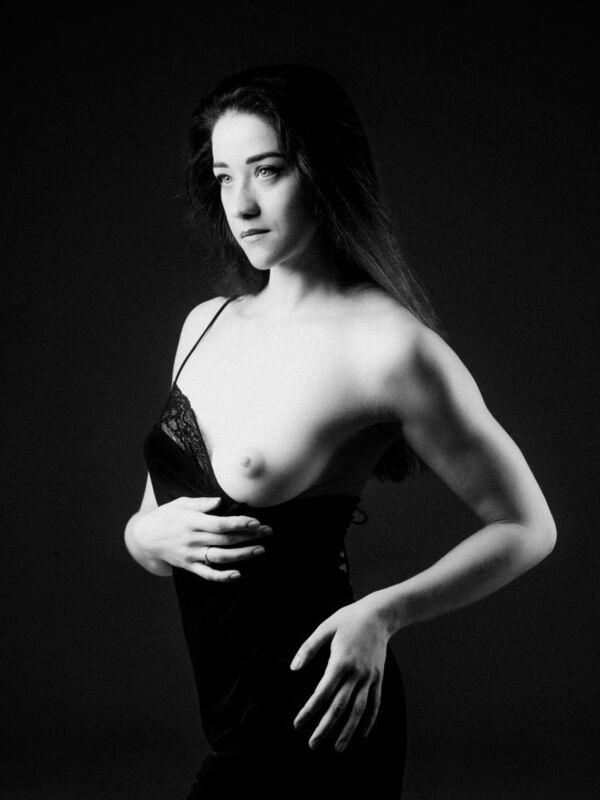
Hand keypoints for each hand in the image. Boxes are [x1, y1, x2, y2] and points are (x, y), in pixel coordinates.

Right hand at [133, 496, 273, 580]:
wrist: (145, 536)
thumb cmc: (167, 515)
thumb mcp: (181, 503)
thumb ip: (201, 503)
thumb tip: (220, 502)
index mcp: (192, 521)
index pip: (219, 524)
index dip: (239, 524)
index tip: (256, 522)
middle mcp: (193, 539)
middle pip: (225, 540)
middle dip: (249, 536)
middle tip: (268, 532)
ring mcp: (191, 555)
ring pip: (220, 557)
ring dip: (242, 555)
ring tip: (260, 550)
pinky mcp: (189, 566)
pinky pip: (207, 574)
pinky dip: (222, 576)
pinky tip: (238, 574)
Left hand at [290, 596, 389, 751]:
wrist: (379, 614)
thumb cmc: (348, 619)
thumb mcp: (325, 628)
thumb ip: (309, 648)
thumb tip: (294, 668)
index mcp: (340, 662)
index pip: (322, 693)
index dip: (309, 710)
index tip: (298, 724)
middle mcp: (356, 673)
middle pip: (339, 707)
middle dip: (325, 728)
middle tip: (313, 745)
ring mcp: (369, 677)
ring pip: (358, 710)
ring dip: (347, 731)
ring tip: (337, 748)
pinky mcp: (379, 678)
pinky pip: (375, 703)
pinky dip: (369, 720)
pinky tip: (362, 733)